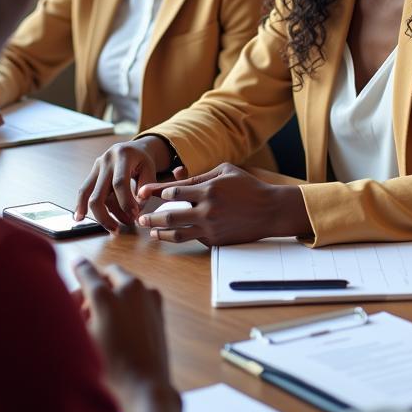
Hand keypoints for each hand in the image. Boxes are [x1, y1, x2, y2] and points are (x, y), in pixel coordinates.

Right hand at [72, 258, 174, 398]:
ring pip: (126, 283)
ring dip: (113, 291)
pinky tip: (119, 323)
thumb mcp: (83, 339)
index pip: (87, 272)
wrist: (144, 387)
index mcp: (105, 296)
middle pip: (110, 274)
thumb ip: (77, 311)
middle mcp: (130, 289)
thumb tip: (77, 296)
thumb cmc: (108, 368)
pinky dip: (128, 300)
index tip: (75, 263)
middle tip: (85, 306)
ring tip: (102, 318)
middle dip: (97, 283)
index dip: (78, 268)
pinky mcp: (158, 308)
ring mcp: (148, 296)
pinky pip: (139, 295)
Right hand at [74, 135, 172, 232]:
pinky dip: (80, 205)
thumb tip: (136, 209)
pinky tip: (79, 217)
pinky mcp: (91, 174)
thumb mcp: (150, 169)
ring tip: (111, 228)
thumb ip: (146, 188)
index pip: (120, 183)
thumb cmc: (143, 161)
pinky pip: (84, 191)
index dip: (126, 202)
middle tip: (119, 229)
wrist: (133, 148)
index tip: (134, 216)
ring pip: (88, 194)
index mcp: (123, 155)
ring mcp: (96, 167)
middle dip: (108, 215)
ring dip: (98, 214)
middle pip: (99, 193)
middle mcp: (106, 160)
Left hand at [136, 162, 311, 244]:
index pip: (174, 191)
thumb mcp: (224, 171)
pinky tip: (172, 236)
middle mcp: (207, 210)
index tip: (143, 193)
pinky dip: (181, 237)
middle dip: (152, 218)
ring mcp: (211, 227)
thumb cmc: (248, 187)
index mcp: (209, 189)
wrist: (270, 210)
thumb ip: (199, 175)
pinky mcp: (215, 240)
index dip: (156, 192)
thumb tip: (175, 176)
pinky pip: (193, 239)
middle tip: (141, 220)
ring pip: (178, 234)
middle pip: (170, 216)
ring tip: (151, 233)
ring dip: (161, 234)